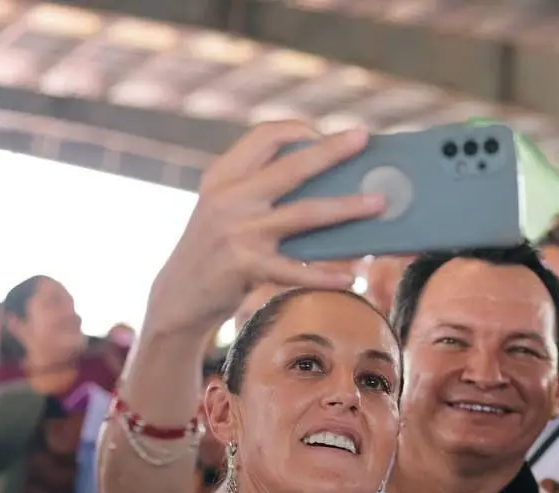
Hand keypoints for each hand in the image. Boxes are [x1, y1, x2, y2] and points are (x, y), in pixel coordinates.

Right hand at [145, 122, 383, 337]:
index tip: (328, 135)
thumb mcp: (226, 209)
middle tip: (364, 138)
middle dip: (331, 151)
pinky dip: (325, 274)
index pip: (264, 135)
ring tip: (380, 203)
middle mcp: (229, 197)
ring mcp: (237, 232)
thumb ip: (261, 192)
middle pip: (291, 167)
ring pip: (304, 214)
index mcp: (223, 175)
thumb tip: (331, 186)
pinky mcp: (245, 267)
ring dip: (347, 208)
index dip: (300, 130)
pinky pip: (296, 270)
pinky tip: (350, 277)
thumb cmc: (216, 250)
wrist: (179, 296)